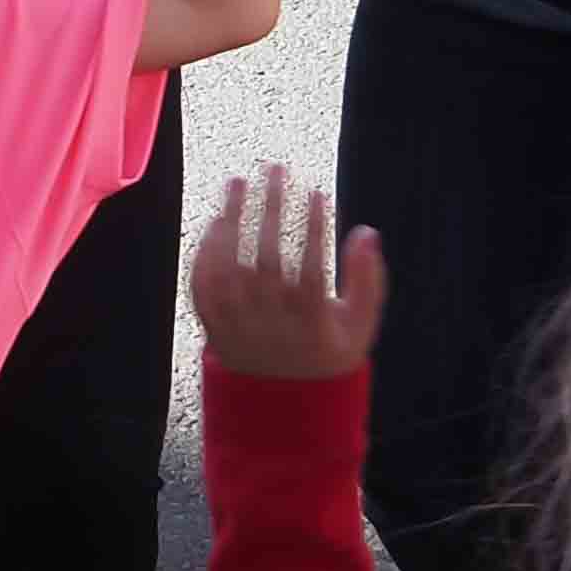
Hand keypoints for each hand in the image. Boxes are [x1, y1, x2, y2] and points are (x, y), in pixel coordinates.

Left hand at [193, 165, 386, 381]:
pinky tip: (216, 220)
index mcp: (310, 325)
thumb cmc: (327, 353)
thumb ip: (367, 281)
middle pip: (267, 259)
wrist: (283, 402)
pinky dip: (206, 251)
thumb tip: (367, 233)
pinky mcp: (212, 326)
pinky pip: (202, 285)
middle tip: (275, 168)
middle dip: (272, 208)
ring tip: (238, 181)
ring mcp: (237, 325)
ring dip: (232, 219)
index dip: (314, 228)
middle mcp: (270, 325)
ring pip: (229, 267)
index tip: (316, 190)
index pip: (312, 269)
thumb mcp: (360, 326)